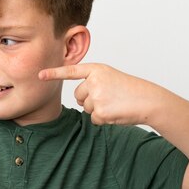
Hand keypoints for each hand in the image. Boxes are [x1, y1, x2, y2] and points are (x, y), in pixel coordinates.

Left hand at [39, 63, 166, 125]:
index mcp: (96, 69)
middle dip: (89, 100)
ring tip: (115, 104)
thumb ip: (93, 83)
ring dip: (98, 110)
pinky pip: (93, 119)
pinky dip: (103, 119)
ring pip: (86, 108)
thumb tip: (80, 100)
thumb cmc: (131, 90)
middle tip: (109, 97)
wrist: (148, 100)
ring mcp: (96, 96)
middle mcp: (94, 81)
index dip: (54, 73)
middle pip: (78, 96)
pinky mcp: (99, 111)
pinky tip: (115, 113)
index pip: (71, 72)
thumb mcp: (110, 78)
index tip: (40, 75)